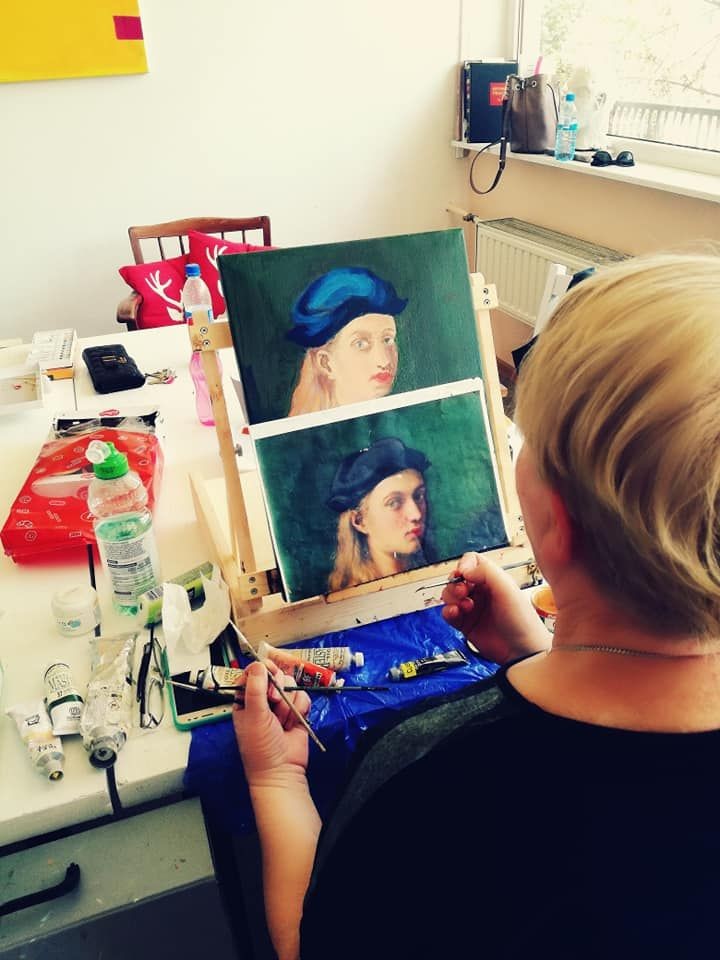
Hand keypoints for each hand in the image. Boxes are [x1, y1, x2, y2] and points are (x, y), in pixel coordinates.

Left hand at [233, 660, 311, 789]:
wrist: (282, 771)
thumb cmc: (261, 749)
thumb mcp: (254, 716)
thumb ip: (256, 689)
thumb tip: (258, 665)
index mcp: (245, 700)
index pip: (252, 674)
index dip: (260, 670)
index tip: (268, 670)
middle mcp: (263, 700)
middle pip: (274, 675)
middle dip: (277, 687)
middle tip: (274, 702)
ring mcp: (281, 705)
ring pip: (290, 685)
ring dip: (288, 703)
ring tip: (282, 721)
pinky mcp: (297, 711)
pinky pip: (303, 696)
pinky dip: (300, 708)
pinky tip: (293, 723)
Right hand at [441, 553, 551, 664]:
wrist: (522, 651)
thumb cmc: (522, 620)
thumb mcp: (507, 589)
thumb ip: (486, 572)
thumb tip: (465, 569)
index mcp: (492, 580)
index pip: (471, 562)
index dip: (464, 565)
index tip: (464, 574)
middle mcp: (481, 592)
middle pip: (457, 578)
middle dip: (455, 583)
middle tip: (463, 592)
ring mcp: (472, 608)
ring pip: (450, 595)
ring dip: (451, 598)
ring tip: (464, 606)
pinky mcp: (465, 624)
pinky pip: (448, 613)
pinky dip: (447, 611)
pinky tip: (455, 613)